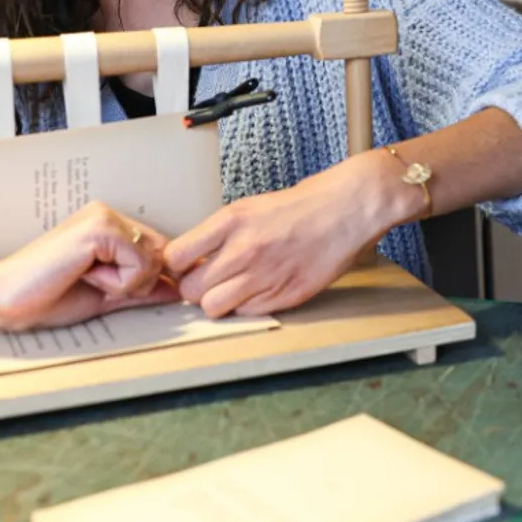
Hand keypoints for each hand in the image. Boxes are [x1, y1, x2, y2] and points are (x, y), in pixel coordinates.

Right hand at [0, 201, 178, 329]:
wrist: (6, 298)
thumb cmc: (48, 297)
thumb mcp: (106, 294)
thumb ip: (141, 288)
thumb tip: (177, 289)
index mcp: (108, 225)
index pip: (158, 250)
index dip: (148, 278)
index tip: (114, 287)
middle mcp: (109, 214)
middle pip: (161, 254)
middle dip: (137, 281)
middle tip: (94, 282)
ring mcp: (104, 217)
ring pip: (153, 259)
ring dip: (125, 282)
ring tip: (86, 277)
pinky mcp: (99, 229)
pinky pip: (139, 263)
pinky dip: (117, 281)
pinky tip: (84, 275)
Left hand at [165, 151, 410, 318]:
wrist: (345, 210)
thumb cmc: (300, 207)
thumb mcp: (249, 208)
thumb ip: (218, 235)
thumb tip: (191, 260)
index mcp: (231, 222)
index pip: (176, 256)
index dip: (176, 265)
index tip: (184, 266)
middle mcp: (243, 250)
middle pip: (190, 290)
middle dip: (195, 287)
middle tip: (209, 280)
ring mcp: (264, 276)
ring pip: (213, 308)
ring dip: (218, 301)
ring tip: (232, 288)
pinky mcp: (284, 296)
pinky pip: (245, 314)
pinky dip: (246, 307)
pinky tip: (259, 289)